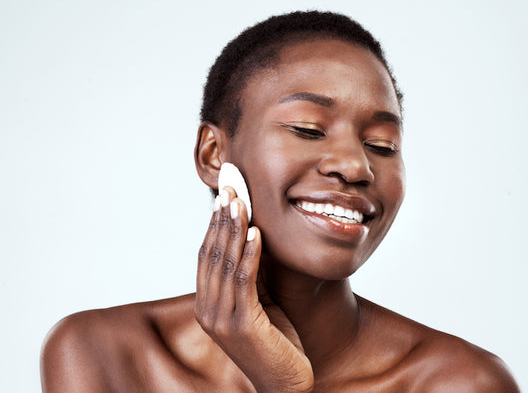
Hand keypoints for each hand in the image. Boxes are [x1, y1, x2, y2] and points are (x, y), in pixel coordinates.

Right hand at [195, 187, 313, 392]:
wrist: (286, 382)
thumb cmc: (276, 340)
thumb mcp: (260, 300)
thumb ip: (251, 273)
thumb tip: (252, 233)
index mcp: (208, 303)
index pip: (207, 254)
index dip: (215, 223)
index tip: (225, 194)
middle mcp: (208, 309)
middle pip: (211, 254)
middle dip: (221, 218)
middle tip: (229, 187)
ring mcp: (220, 319)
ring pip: (225, 264)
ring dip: (233, 229)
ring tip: (240, 201)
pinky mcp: (240, 325)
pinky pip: (244, 281)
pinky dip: (249, 254)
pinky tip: (256, 232)